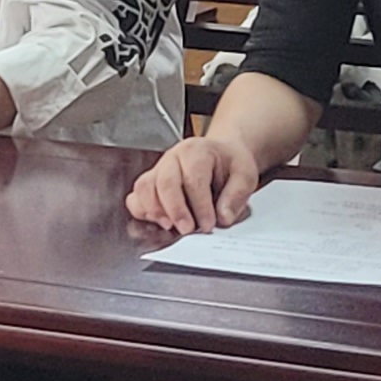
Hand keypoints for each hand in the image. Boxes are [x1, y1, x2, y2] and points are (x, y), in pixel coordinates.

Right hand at [126, 135, 264, 232]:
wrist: (220, 155)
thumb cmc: (229, 163)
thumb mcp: (245, 173)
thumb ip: (237, 195)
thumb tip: (223, 217)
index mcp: (197, 151)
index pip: (193, 178)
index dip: (200, 205)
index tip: (209, 224)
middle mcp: (173, 158)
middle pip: (165, 183)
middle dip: (176, 210)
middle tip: (188, 230)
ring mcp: (158, 170)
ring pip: (145, 188)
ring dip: (156, 211)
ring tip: (170, 226)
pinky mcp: (150, 184)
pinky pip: (136, 196)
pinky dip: (142, 211)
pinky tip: (159, 221)